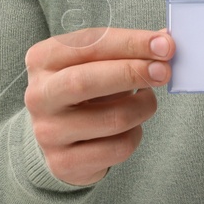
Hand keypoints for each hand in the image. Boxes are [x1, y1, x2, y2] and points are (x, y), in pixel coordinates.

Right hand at [24, 26, 174, 186]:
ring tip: (147, 100)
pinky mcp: (64, 162)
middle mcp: (39, 95)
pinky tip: (132, 127)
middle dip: (133, 72)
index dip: (130, 43)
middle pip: (87, 80)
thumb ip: (127, 50)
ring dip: (143, 106)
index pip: (89, 44)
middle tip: (164, 71)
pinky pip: (118, 148)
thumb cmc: (85, 91)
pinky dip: (136, 134)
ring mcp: (48, 132)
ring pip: (112, 119)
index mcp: (43, 59)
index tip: (164, 45)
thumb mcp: (97, 63)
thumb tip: (165, 41)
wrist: (60, 138)